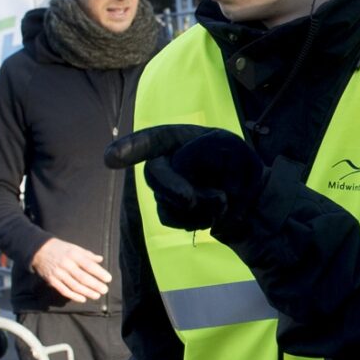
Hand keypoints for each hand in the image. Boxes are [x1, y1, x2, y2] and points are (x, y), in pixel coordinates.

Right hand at [31, 237, 111, 302]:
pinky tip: (83, 299)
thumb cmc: (60, 249)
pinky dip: (74, 296)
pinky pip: (64, 291)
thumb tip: (101, 259)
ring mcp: (58, 273)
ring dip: (87, 292)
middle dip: (95, 285)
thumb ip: (88, 254)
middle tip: (105, 290)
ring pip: (75, 286)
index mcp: (73, 255)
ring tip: (97, 295)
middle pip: (83, 277)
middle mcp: (66, 264)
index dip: (99, 273)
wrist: (38, 250)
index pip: (89, 265)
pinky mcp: (52, 281)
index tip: (108, 279)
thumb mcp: (74, 248)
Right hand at [105, 124, 262, 232]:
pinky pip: (172, 219)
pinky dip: (196, 220)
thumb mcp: (229, 148)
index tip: (110, 158)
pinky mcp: (169, 212)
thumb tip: (178, 166)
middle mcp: (165, 162)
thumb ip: (204, 151)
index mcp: (177, 139)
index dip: (130, 148)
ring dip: (199, 205)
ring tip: (223, 199)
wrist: (249, 199)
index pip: (151, 140)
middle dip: (172, 187)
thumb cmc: (237, 166)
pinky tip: (212, 214)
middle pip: (154, 174)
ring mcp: (164, 188)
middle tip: (192, 199)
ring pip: (167, 201)